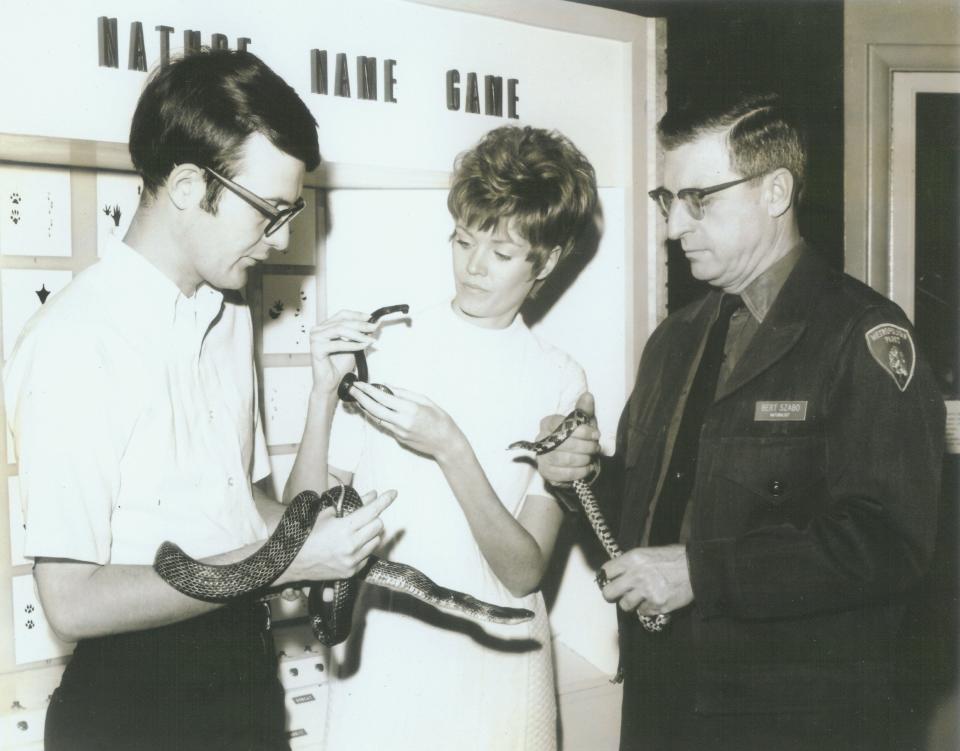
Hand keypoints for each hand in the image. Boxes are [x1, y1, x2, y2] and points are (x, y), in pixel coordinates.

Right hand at [285, 489, 395, 581]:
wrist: (293, 562)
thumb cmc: (308, 534)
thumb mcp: (327, 514)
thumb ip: (353, 504)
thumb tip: (372, 495)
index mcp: (343, 528)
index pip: (372, 511)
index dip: (385, 500)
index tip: (393, 493)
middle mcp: (351, 546)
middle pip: (378, 526)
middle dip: (373, 518)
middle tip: (363, 517)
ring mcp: (352, 561)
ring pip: (376, 541)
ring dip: (370, 534)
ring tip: (354, 533)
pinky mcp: (351, 572)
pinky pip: (368, 555)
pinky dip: (363, 548)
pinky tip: (350, 546)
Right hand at [307, 310, 380, 393]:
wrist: (332, 383)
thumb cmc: (340, 366)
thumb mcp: (354, 345)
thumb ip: (360, 334)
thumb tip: (373, 325)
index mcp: (325, 326)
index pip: (342, 314)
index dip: (358, 315)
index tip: (371, 318)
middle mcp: (318, 330)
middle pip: (342, 321)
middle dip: (361, 324)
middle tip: (374, 327)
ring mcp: (315, 338)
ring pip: (340, 329)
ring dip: (358, 334)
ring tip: (370, 339)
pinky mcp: (316, 349)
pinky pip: (338, 344)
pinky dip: (352, 345)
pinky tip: (363, 346)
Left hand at [348, 381, 466, 462]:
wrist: (446, 443)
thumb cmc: (440, 419)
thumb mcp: (425, 400)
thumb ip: (404, 393)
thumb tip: (386, 386)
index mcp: (410, 409)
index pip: (383, 398)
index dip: (369, 390)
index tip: (359, 384)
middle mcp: (401, 421)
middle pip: (374, 409)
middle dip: (360, 398)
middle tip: (351, 390)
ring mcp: (398, 432)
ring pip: (376, 418)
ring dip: (365, 407)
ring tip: (358, 398)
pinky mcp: (398, 438)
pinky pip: (384, 424)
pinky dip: (376, 415)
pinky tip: (373, 408)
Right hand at [536, 392, 600, 484]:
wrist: (572, 459)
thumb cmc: (577, 437)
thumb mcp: (582, 422)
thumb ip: (584, 410)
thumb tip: (588, 396)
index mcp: (547, 423)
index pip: (562, 425)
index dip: (581, 431)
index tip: (596, 435)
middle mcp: (540, 439)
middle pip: (563, 443)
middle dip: (585, 446)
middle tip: (596, 448)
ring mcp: (541, 457)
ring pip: (563, 459)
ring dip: (583, 459)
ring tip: (591, 457)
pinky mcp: (546, 472)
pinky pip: (563, 474)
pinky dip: (579, 472)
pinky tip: (587, 468)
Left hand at [598, 544, 692, 614]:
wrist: (696, 568)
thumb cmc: (673, 558)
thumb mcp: (648, 553)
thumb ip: (632, 563)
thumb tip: (619, 572)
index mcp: (632, 559)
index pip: (606, 571)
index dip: (607, 577)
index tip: (610, 580)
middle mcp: (636, 576)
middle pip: (608, 592)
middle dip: (611, 594)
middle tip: (618, 594)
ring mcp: (646, 592)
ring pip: (625, 605)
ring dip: (631, 603)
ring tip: (639, 597)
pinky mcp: (657, 605)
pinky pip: (643, 612)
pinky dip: (647, 608)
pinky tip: (654, 600)